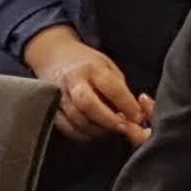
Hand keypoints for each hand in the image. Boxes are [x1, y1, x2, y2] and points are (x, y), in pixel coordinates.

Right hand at [23, 27, 151, 142]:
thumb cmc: (87, 64)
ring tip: (109, 129)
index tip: (138, 117)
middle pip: (88, 105)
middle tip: (123, 127)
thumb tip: (137, 116)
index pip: (112, 88)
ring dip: (97, 129)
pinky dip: (82, 134)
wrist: (55, 56)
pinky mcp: (51, 108)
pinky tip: (93, 131)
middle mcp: (73, 81)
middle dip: (109, 120)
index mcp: (92, 68)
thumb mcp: (108, 67)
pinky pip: (67, 128)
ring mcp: (59, 96)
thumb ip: (120, 90)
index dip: (127, 105)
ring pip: (77, 119)